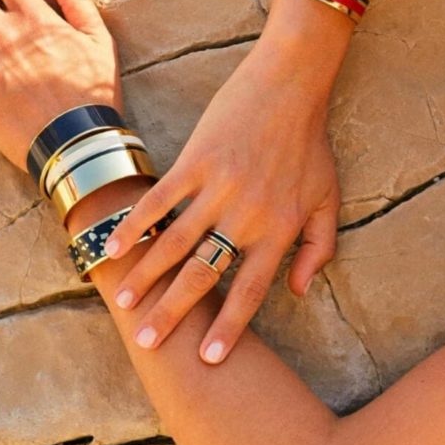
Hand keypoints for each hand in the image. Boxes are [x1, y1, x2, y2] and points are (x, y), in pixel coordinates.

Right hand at [103, 41, 340, 364]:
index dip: (229, 326)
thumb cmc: (310, 144)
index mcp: (279, 229)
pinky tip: (117, 244)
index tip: (208, 358)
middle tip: (148, 340)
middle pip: (204, 274)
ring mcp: (218, 187)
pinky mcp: (196, 160)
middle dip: (174, 312)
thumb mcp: (328, 198)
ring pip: (175, 242)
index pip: (250, 289)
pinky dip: (137, 223)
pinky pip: (160, 199)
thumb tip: (299, 292)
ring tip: (124, 300)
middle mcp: (246, 215)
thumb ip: (318, 248)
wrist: (290, 87)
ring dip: (147, 274)